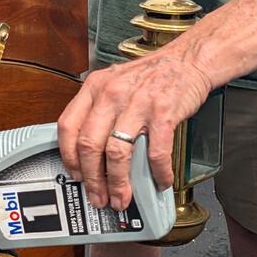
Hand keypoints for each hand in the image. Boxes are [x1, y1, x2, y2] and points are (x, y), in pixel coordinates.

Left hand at [58, 47, 211, 210]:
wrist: (188, 60)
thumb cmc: (153, 74)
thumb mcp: (115, 82)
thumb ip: (99, 109)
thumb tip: (89, 149)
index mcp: (95, 87)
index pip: (68, 126)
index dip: (68, 157)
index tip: (75, 174)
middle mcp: (112, 94)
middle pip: (89, 145)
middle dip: (92, 179)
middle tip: (98, 196)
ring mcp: (137, 103)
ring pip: (116, 153)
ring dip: (118, 183)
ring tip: (122, 197)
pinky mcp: (163, 113)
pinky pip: (155, 152)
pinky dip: (158, 173)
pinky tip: (161, 180)